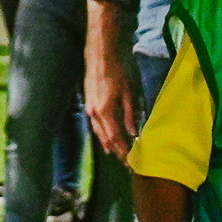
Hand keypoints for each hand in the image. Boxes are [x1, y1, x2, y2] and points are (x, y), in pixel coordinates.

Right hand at [83, 39, 142, 162]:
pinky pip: (95, 126)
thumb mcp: (128, 94)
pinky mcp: (88, 105)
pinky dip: (102, 135)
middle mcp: (94, 114)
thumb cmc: (117, 74)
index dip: (122, 150)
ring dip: (108, 144)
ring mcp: (89, 110)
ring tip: (116, 154)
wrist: (99, 59)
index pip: (115, 137)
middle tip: (125, 162)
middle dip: (115, 150)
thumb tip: (134, 133)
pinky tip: (107, 139)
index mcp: (105, 111)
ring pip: (98, 133)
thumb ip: (130, 115)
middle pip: (105, 138)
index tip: (130, 161)